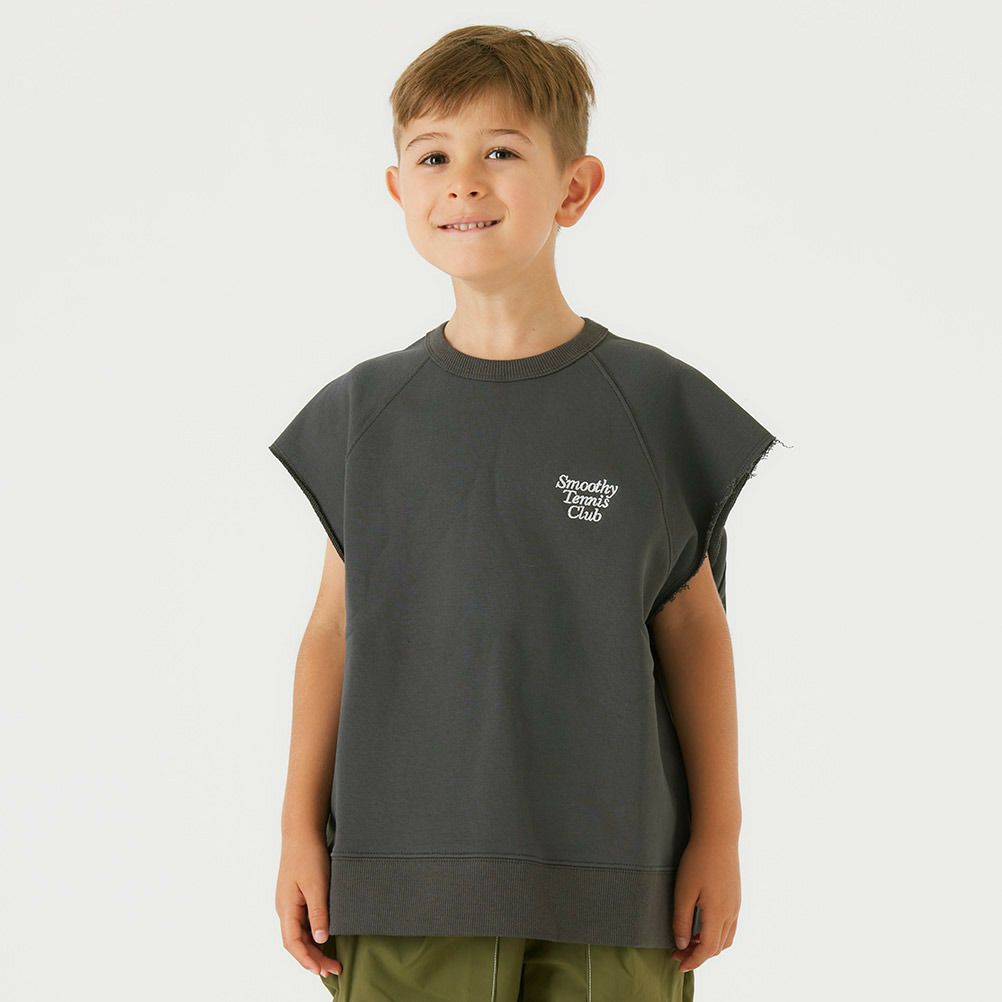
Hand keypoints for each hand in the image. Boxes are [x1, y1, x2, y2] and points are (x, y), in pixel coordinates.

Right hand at [275, 831, 342, 977]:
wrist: (301, 832)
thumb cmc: (308, 856)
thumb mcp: (316, 886)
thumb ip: (318, 913)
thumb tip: (320, 940)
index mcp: (286, 908)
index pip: (293, 943)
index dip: (307, 959)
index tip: (322, 970)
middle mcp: (285, 908)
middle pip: (296, 942)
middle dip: (313, 958)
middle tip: (334, 968)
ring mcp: (290, 903)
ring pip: (299, 933)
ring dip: (314, 948)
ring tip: (331, 959)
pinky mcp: (296, 896)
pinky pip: (303, 922)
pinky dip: (313, 934)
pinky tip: (325, 938)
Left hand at [670, 833, 740, 972]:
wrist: (718, 836)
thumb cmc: (698, 861)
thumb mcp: (683, 891)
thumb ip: (682, 921)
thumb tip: (682, 945)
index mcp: (718, 914)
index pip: (708, 950)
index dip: (693, 961)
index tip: (678, 965)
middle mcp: (731, 913)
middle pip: (717, 947)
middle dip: (698, 955)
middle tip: (677, 952)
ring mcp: (735, 905)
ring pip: (725, 938)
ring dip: (708, 945)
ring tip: (689, 941)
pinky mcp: (735, 896)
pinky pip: (729, 925)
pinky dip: (716, 934)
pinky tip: (702, 925)